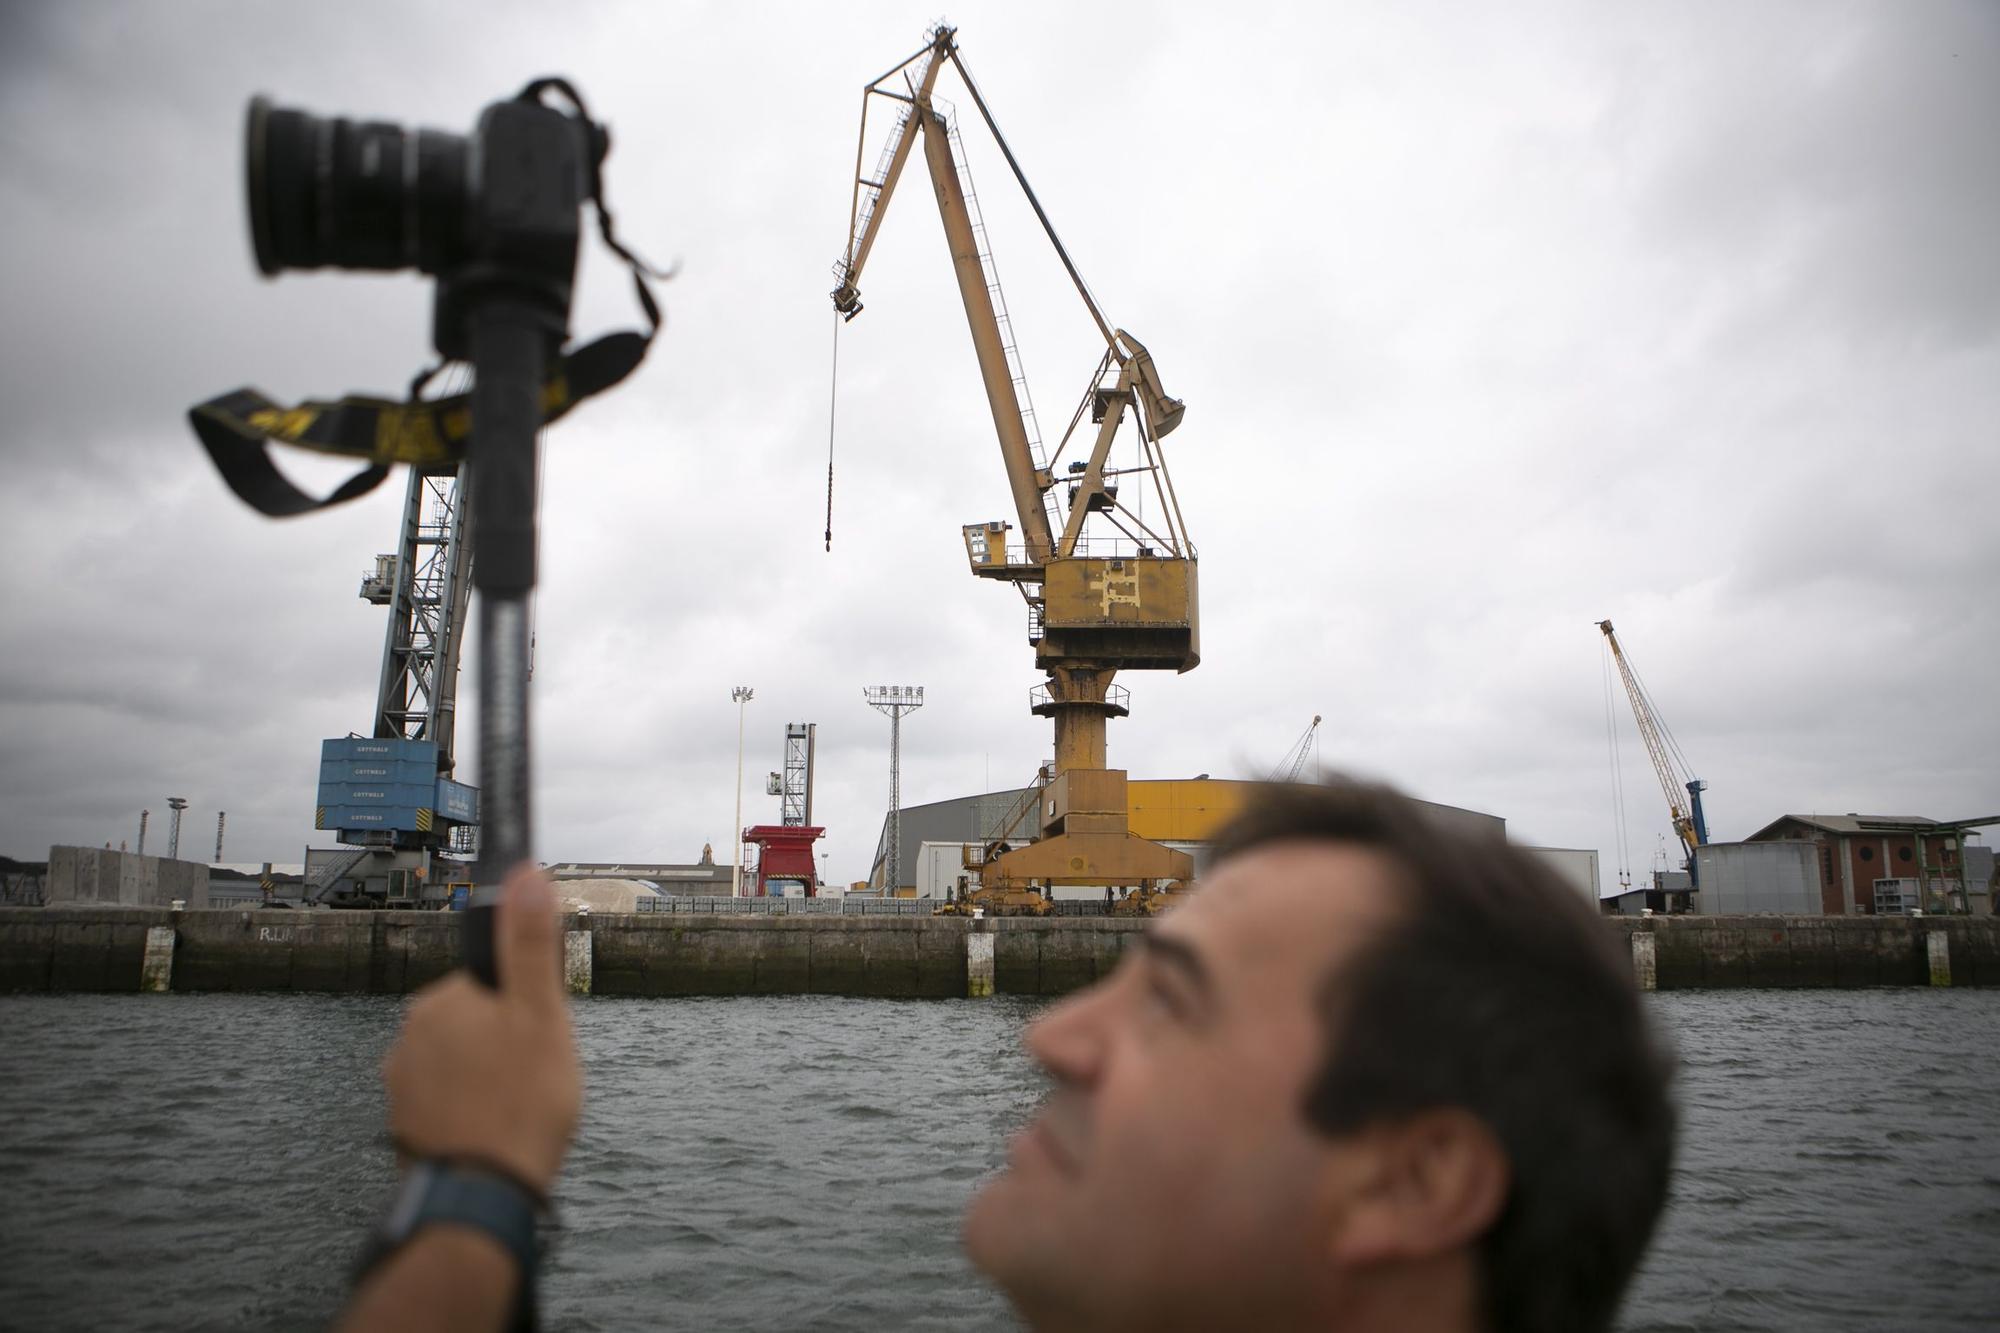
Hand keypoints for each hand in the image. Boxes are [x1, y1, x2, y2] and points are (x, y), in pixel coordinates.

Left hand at [382, 866, 580, 1196]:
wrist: (480, 1195)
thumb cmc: (520, 1102)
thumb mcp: (541, 1015)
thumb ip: (529, 945)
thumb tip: (525, 875)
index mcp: (442, 1001)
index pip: (494, 984)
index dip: (527, 1009)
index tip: (541, 1039)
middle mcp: (410, 1035)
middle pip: (476, 1021)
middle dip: (508, 1041)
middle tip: (537, 1077)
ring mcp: (402, 1082)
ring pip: (461, 1062)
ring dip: (488, 1077)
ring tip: (517, 1109)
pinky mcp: (404, 1123)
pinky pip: (446, 1099)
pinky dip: (470, 1108)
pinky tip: (494, 1130)